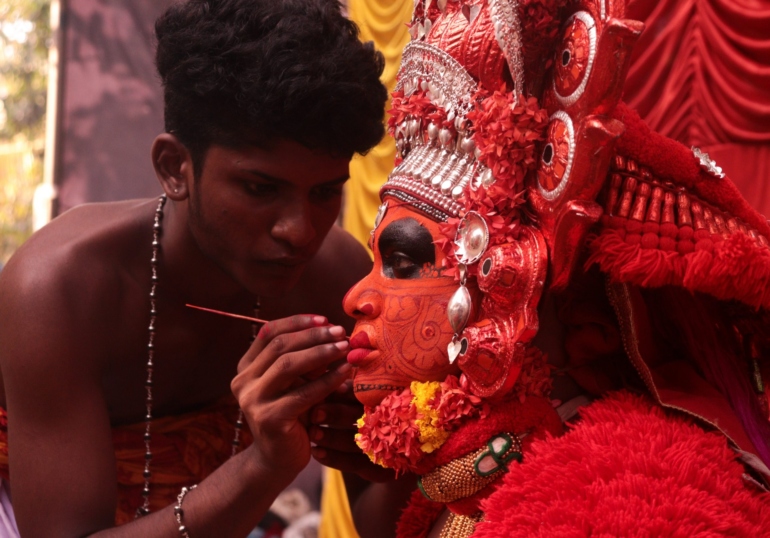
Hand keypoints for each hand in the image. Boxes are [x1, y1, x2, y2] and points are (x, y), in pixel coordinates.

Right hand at [231, 315, 350, 476]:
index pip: (268, 333)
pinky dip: (328, 379)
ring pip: (288, 365)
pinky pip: (304, 392)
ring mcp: (253, 400)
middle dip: (313, 335)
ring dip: (321, 352)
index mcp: (246, 368)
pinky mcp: (270, 419)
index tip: (324, 319)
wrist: (278, 461)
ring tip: (345, 347)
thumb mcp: (295, 383)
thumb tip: (335, 331)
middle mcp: (244, 382)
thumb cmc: (292, 417)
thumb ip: (305, 359)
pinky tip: (346, 371)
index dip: (297, 322)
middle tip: (340, 332)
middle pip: (279, 346)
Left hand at [309, 380, 395, 482]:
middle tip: (315, 412)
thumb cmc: (381, 414)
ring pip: (358, 443)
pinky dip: (334, 459)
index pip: (368, 395)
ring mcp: (391, 449)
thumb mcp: (374, 396)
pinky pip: (357, 465)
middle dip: (337, 414)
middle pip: (363, 417)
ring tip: (312, 433)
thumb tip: (333, 366)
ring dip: (332, 438)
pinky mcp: (385, 471)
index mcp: (393, 401)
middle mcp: (395, 424)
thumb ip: (356, 385)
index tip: (324, 389)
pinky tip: (316, 453)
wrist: (404, 457)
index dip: (345, 392)